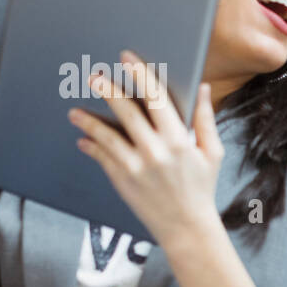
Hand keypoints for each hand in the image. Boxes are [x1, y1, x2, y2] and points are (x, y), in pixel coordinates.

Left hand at [69, 49, 224, 244]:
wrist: (187, 228)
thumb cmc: (201, 188)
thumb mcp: (212, 153)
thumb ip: (205, 119)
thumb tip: (202, 88)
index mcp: (179, 141)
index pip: (156, 99)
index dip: (140, 75)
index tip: (127, 59)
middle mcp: (156, 152)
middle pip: (127, 113)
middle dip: (109, 91)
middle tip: (94, 76)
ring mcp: (136, 168)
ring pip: (106, 135)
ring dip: (89, 121)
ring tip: (75, 111)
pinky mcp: (123, 182)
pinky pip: (102, 158)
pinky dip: (91, 146)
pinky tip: (83, 138)